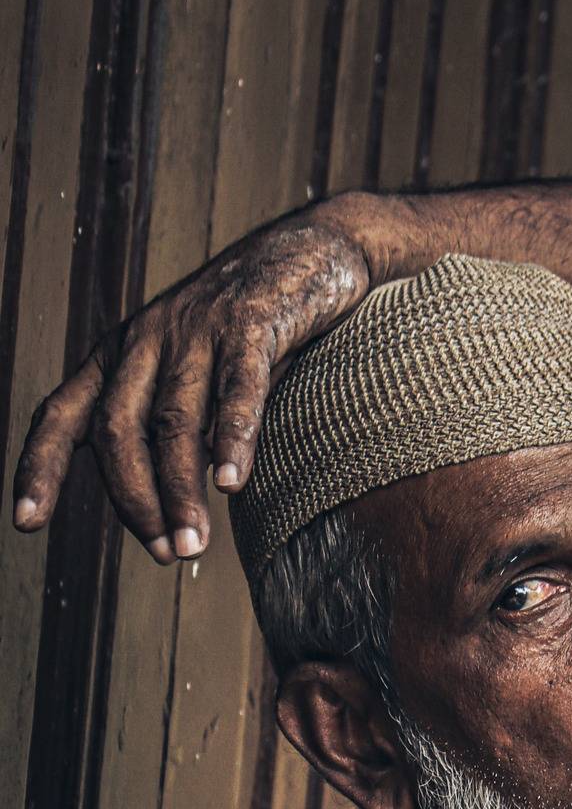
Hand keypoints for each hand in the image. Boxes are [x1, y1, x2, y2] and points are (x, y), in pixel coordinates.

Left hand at [10, 200, 373, 561]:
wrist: (307, 254)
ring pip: (175, 422)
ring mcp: (197, 329)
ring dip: (181, 491)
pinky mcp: (253, 323)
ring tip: (194, 546)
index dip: (40, 469)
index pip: (62, 415)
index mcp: (121, 356)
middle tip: (165, 554)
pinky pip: (238, 389)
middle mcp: (147, 340)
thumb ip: (173, 428)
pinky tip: (232, 483)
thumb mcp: (191, 373)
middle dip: (137, 502)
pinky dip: (232, 439)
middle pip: (121, 432)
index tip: (27, 523)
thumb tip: (169, 506)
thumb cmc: (246, 331)